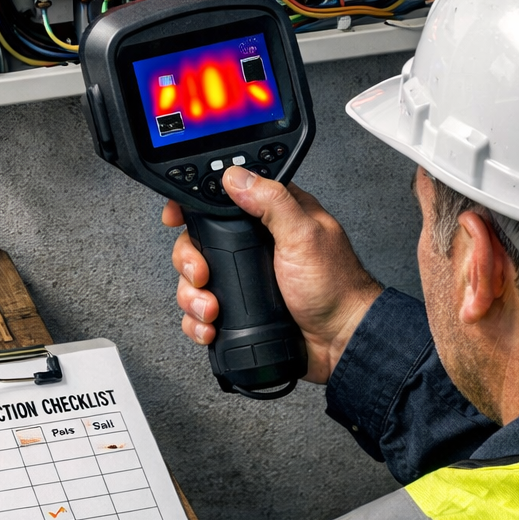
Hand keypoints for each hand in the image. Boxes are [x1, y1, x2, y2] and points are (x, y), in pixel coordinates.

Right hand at [165, 167, 382, 383]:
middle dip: (190, 261)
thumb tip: (236, 177)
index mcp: (271, 217)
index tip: (177, 218)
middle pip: (198, 242)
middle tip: (203, 275)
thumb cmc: (336, 288)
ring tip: (211, 309)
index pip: (222, 199)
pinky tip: (211, 326)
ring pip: (195, 279)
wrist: (341, 342)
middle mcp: (254, 245)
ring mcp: (244, 278)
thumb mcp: (305, 236)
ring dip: (192, 296)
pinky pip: (201, 312)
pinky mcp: (239, 309)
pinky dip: (198, 321)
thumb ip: (272, 202)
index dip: (193, 205)